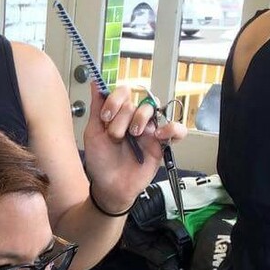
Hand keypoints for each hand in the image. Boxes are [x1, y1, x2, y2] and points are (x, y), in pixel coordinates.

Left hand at [82, 84, 187, 211]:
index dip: (114, 101)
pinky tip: (158, 135)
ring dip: (140, 119)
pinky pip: (177, 129)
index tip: (105, 117)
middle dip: (121, 119)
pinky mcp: (161, 144)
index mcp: (118, 114)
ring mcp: (149, 130)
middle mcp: (134, 119)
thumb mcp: (93, 133)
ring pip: (153, 109)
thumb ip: (96, 108)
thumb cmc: (101, 161)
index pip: (123, 93)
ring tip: (134, 135)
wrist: (110, 186)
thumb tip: (94, 83)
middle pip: (135, 102)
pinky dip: (171, 128)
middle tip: (115, 136)